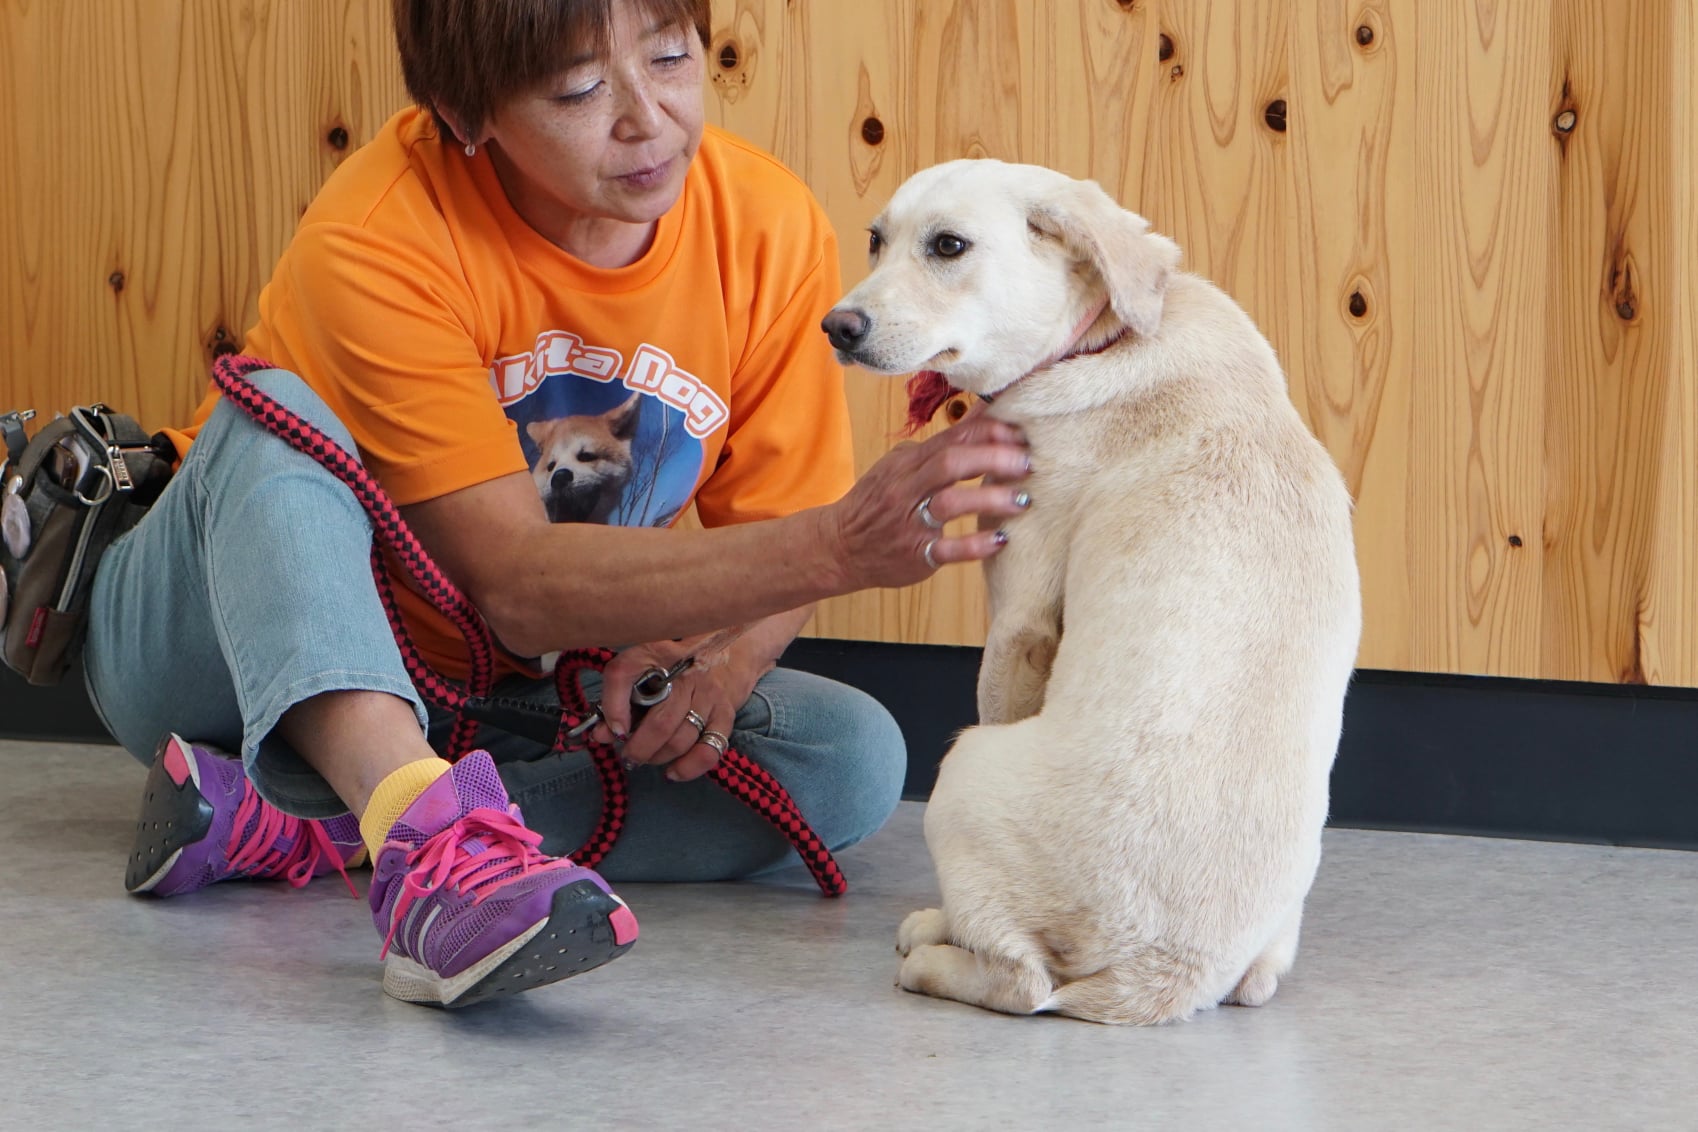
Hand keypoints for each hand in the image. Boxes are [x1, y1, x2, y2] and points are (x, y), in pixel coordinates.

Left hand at [593, 638, 752, 781]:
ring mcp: (708, 694)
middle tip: (629, 756)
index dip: (612, 707)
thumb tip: (600, 735)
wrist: (720, 653)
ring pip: (680, 740)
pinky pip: (708, 750)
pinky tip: (673, 772)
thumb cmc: (668, 668)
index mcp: (652, 654)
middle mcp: (683, 674)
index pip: (622, 674)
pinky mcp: (724, 714)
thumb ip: (614, 701)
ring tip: (649, 758)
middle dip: (638, 748)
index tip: (611, 732)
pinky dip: (688, 767)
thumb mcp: (637, 672)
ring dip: (659, 757)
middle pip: (659, 723)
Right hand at [823, 412, 1032, 589]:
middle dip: (993, 458)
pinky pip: (947, 549)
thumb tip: (982, 417)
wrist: (840, 545)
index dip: (989, 432)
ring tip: (1022, 500)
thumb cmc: (879, 502)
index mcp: (909, 462)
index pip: (952, 438)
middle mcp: (908, 488)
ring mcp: (911, 522)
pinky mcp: (915, 554)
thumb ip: (938, 448)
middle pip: (951, 463)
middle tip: (1027, 462)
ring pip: (951, 503)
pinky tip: (1001, 540)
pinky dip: (976, 546)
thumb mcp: (901, 466)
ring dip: (990, 498)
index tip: (1021, 433)